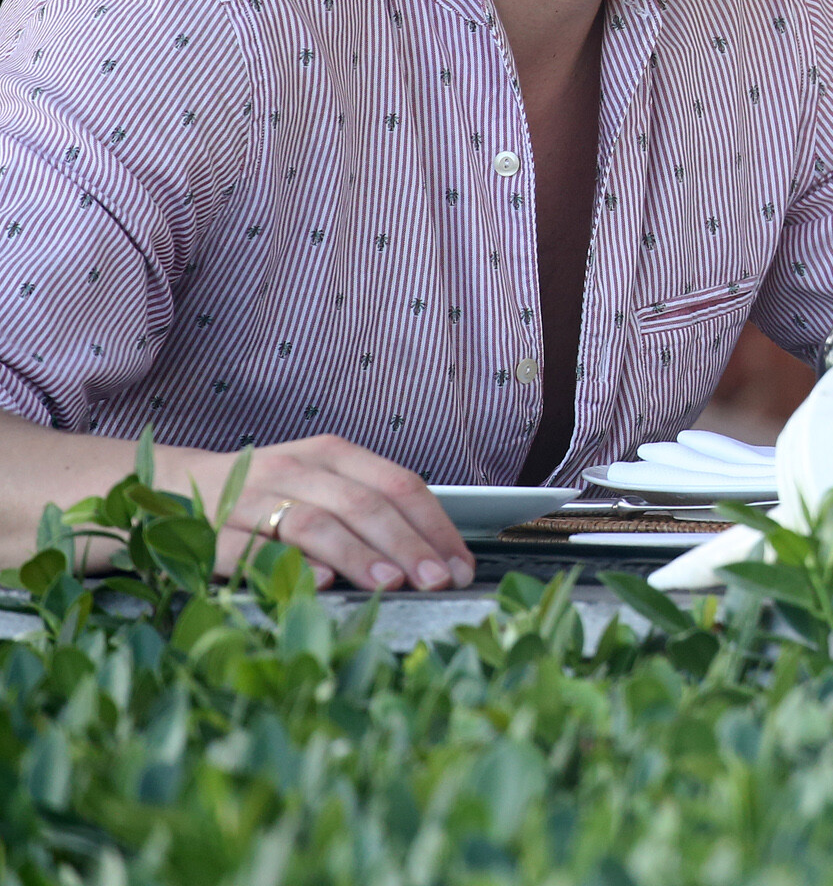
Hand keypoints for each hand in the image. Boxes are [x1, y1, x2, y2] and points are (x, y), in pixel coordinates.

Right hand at [206, 434, 473, 591]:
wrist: (164, 486)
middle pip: (364, 504)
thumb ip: (364, 512)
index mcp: (331, 455)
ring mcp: (250, 498)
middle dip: (408, 545)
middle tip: (438, 581)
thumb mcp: (317, 486)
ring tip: (392, 583)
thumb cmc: (261, 496)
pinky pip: (252, 548)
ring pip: (315, 523)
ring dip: (359, 555)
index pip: (398, 484)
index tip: (460, 564)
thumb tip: (430, 557)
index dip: (434, 525)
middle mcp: (295, 470)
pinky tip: (318, 582)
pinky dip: (288, 565)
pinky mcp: (209, 530)